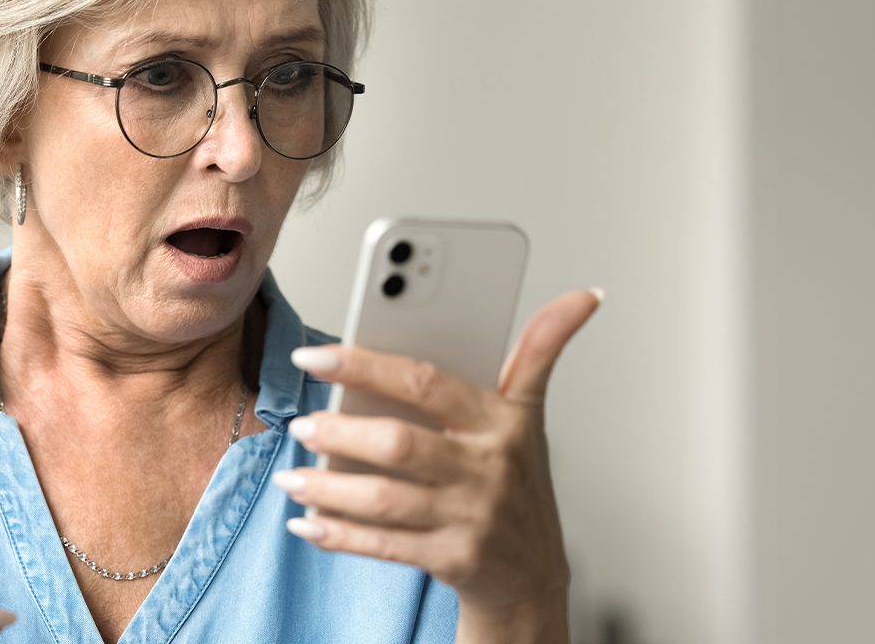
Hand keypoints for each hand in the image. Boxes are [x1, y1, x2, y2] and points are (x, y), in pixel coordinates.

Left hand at [274, 289, 600, 643]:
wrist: (533, 576)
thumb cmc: (517, 484)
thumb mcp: (530, 415)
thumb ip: (541, 350)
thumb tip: (583, 297)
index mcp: (500, 421)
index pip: (425, 382)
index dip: (365, 365)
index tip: (314, 356)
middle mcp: (487, 469)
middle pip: (400, 444)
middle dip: (340, 434)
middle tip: (299, 425)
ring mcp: (471, 518)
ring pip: (386, 499)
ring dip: (329, 489)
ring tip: (291, 478)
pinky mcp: (454, 561)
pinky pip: (385, 546)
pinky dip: (340, 535)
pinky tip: (308, 523)